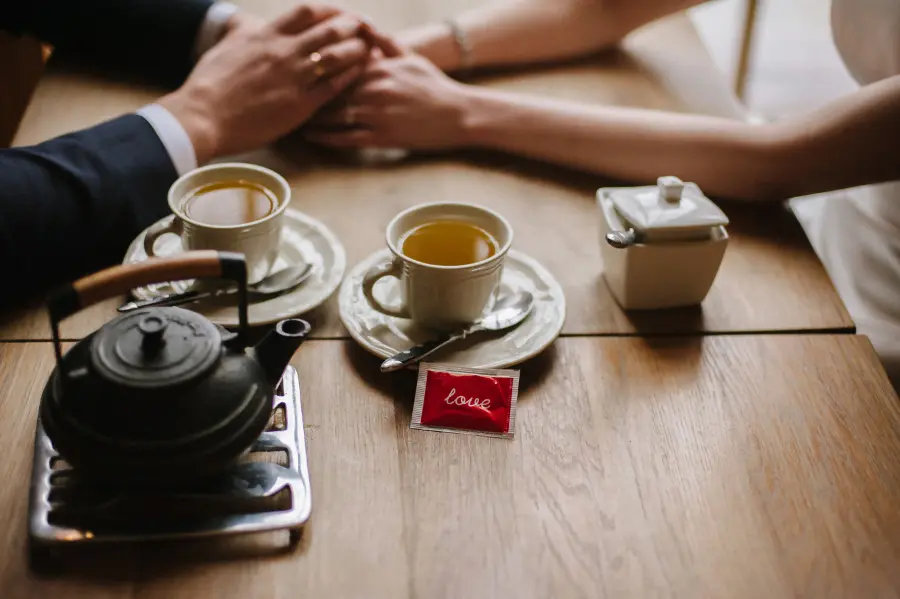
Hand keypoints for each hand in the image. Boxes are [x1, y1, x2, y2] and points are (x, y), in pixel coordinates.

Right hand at [159, 4, 371, 162]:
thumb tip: (246, 24)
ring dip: (357, 50)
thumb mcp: (225, 47)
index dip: (330, 10)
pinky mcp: (300, 104)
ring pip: (337, 55)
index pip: (308, 11)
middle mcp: (284, 51)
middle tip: (367, 29)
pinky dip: (350, 77)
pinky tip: (360, 75)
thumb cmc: (210, 84)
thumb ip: (242, 33)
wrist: (204, 115)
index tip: (342, 14)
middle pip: (330, 29)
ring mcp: (294, 77)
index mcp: (267, 35)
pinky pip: (333, 86)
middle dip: (352, 26)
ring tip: (369, 50)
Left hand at [304, 30, 473, 149]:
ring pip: (334, 114)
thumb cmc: (434, 86)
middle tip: (282, 94)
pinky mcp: (382, 137)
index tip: (295, 69)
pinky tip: (312, 136)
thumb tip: (364, 26)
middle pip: (329, 89)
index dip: (314, 67)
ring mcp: (377, 114)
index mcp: (378, 68)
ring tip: (291, 116)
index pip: (337, 64)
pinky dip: (326, 137)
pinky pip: (346, 138)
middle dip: (305, 92)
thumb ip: (384, 44)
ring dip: (310, 116)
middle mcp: (374, 89)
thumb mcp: (411, 58)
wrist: (459, 115)